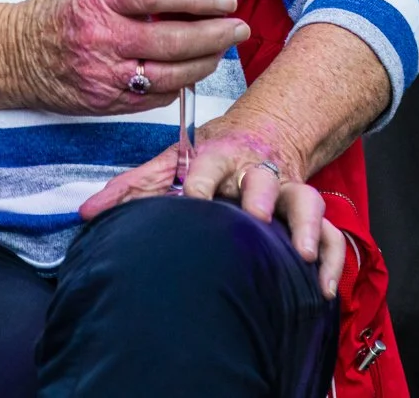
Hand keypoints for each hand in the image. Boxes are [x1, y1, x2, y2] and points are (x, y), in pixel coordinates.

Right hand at [7, 0, 247, 116]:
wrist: (9, 57)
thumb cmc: (52, 17)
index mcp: (97, 1)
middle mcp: (101, 39)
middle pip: (172, 39)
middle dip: (215, 34)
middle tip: (239, 28)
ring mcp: (104, 76)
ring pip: (170, 75)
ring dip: (204, 63)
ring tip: (222, 50)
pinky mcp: (105, 103)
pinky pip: (154, 98)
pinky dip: (178, 85)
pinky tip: (190, 72)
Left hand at [79, 115, 347, 296]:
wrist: (263, 133)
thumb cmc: (209, 161)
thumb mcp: (169, 165)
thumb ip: (132, 189)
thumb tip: (87, 212)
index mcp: (218, 157)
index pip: (208, 166)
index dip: (200, 183)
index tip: (190, 202)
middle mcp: (256, 171)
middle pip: (263, 178)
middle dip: (260, 196)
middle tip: (256, 217)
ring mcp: (287, 191)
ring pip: (305, 200)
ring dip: (306, 225)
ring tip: (303, 253)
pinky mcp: (308, 215)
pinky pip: (331, 233)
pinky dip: (332, 257)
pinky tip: (323, 285)